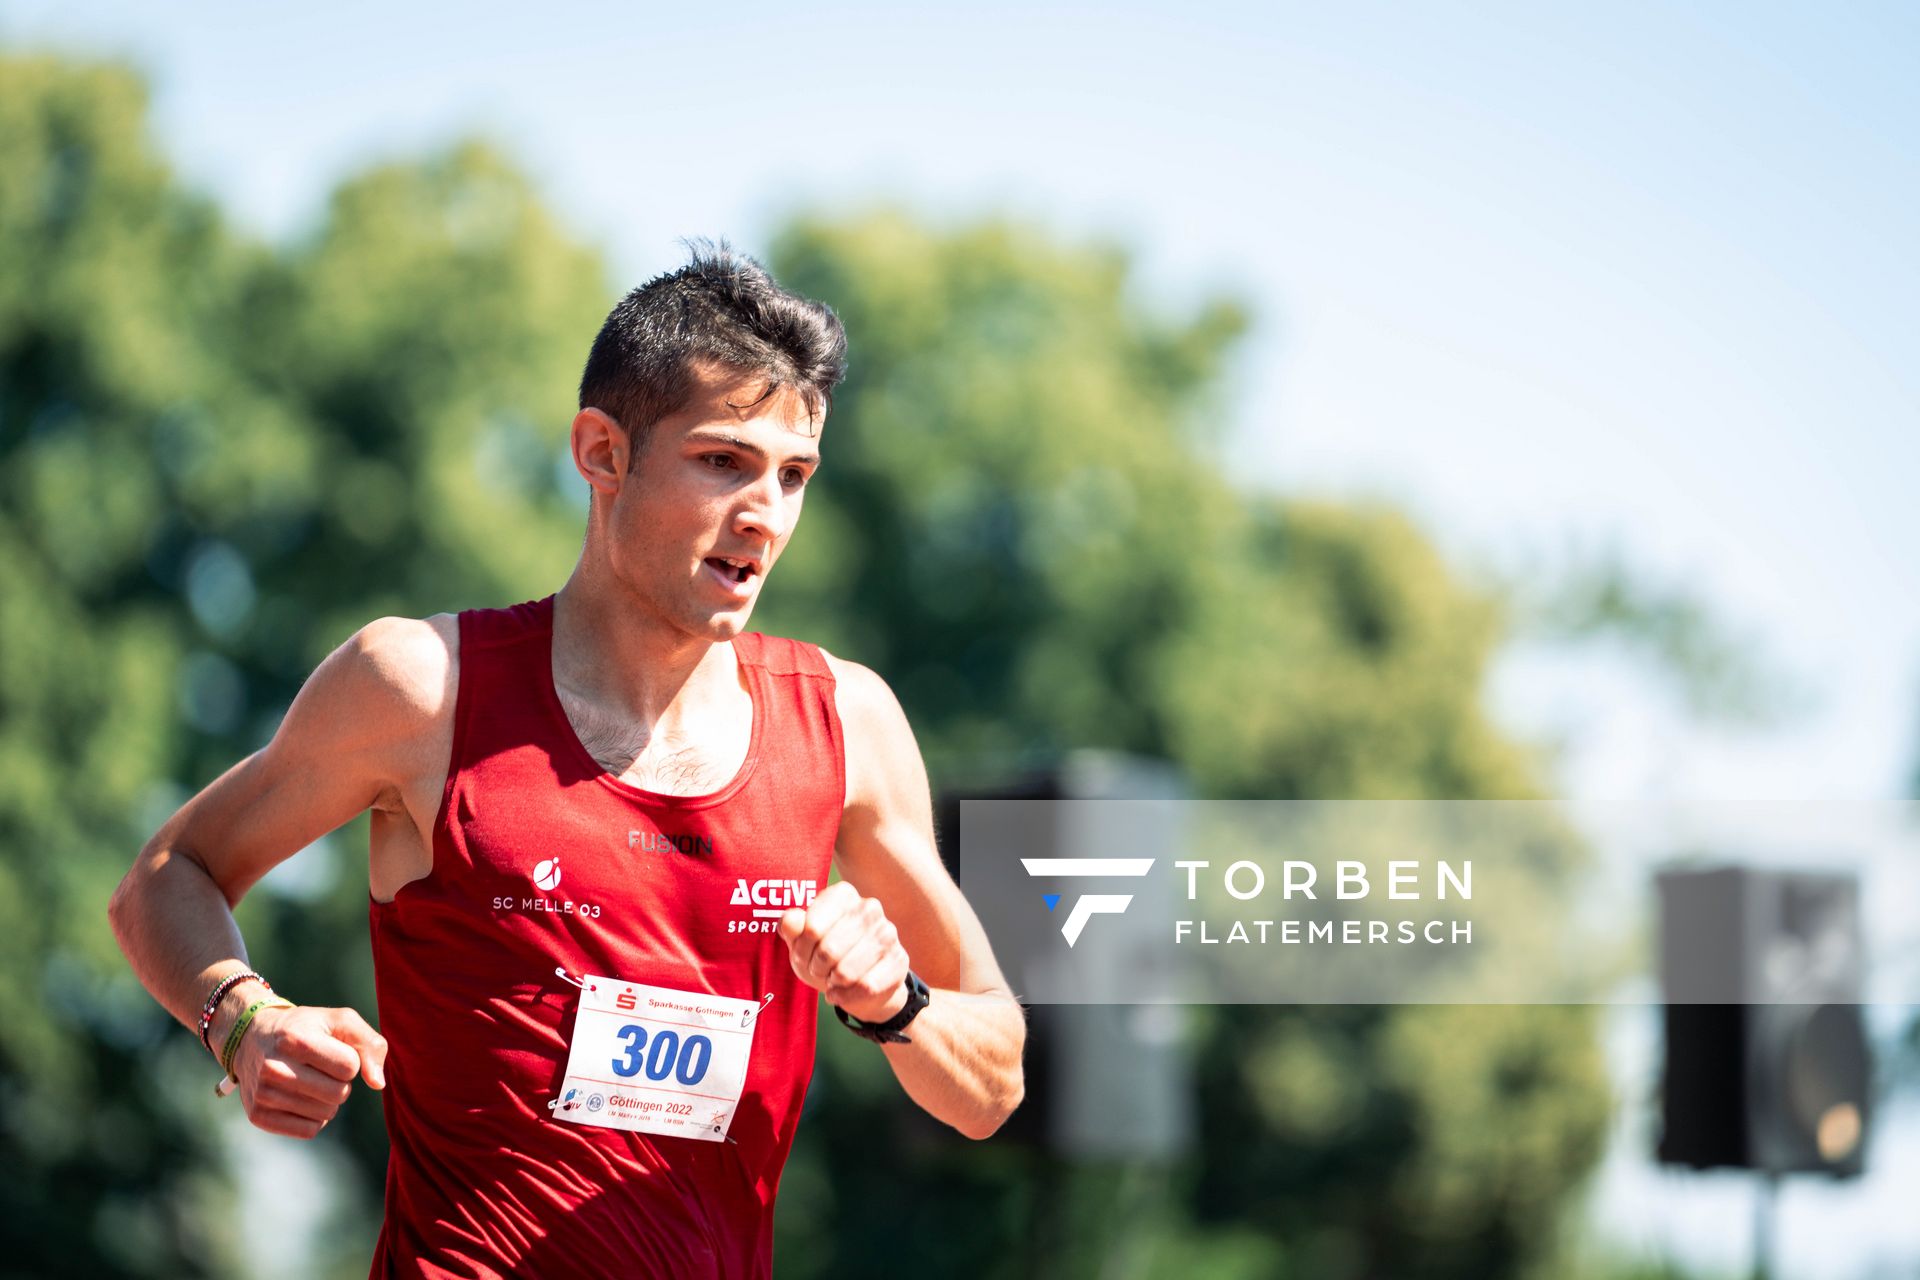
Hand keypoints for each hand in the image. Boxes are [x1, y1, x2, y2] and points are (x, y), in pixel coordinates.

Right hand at [231, 1004, 387, 1137]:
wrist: (251, 1039)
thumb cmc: (306, 1028)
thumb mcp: (339, 1021)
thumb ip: (370, 1044)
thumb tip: (378, 1084)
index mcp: (295, 1040)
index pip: (350, 1066)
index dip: (350, 1060)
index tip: (333, 1051)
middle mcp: (274, 1068)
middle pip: (339, 1094)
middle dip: (340, 1082)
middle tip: (322, 1069)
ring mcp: (263, 1094)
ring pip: (326, 1114)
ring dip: (328, 1100)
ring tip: (309, 1081)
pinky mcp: (258, 1116)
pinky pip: (309, 1131)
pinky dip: (315, 1118)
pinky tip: (302, 1099)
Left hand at [777, 881, 910, 1024]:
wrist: (860, 984)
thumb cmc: (826, 956)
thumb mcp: (802, 942)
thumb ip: (791, 928)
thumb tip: (790, 920)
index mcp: (843, 894)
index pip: (811, 927)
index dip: (800, 949)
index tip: (802, 953)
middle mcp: (869, 908)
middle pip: (828, 950)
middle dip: (816, 968)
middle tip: (818, 969)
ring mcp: (888, 933)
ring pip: (846, 971)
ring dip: (832, 983)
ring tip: (833, 979)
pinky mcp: (899, 960)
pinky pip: (865, 987)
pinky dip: (846, 996)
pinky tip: (842, 992)